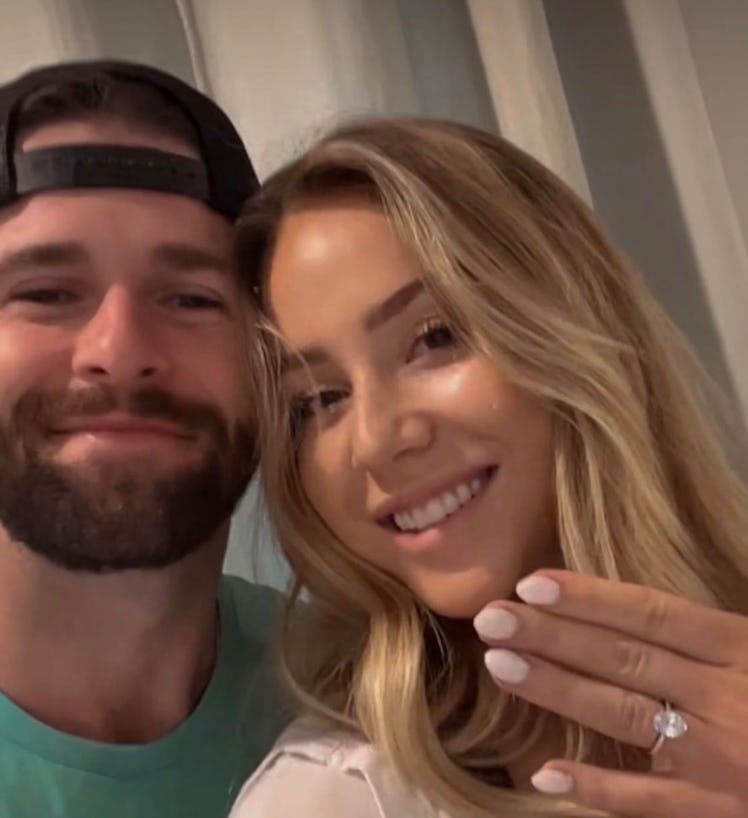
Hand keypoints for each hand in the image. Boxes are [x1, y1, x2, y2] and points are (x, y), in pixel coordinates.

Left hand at [473, 570, 747, 816]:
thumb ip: (712, 629)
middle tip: (491, 617)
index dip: (589, 598)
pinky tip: (545, 775)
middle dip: (552, 635)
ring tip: (500, 664)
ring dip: (557, 690)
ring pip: (624, 717)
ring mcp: (720, 760)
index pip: (651, 613)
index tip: (531, 583)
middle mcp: (726, 698)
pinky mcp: (719, 814)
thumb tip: (644, 607)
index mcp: (742, 649)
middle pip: (624, 658)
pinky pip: (651, 804)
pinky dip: (599, 791)